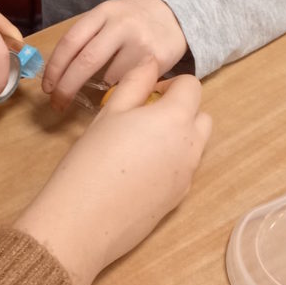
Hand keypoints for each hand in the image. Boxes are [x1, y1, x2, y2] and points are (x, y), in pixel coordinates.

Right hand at [16, 58, 210, 284]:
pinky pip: (184, 170)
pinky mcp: (179, 199)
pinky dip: (171, 162)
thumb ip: (135, 83)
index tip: (146, 93)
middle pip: (201, 116)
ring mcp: (187, 175)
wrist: (83, 221)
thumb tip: (149, 63)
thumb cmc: (91, 159)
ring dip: (178, 136)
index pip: (192, 86)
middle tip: (145, 117)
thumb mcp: (109, 113)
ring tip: (140, 144)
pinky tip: (137, 172)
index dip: (170, 84)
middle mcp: (191, 146)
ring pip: (196, 144)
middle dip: (181, 110)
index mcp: (175, 118)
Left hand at [42, 0, 187, 110]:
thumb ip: (88, 36)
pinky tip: (125, 81)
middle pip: (85, 61)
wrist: (176, 14)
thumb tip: (59, 72)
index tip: (48, 87)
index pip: (70, 41)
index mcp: (103, 12)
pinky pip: (130, 82)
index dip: (55, 68)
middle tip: (58, 103)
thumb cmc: (134, 20)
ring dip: (100, 87)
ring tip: (102, 85)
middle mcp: (120, 24)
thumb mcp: (110, 16)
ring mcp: (140, 42)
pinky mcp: (157, 59)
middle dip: (67, 87)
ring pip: (109, 77)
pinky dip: (121, 87)